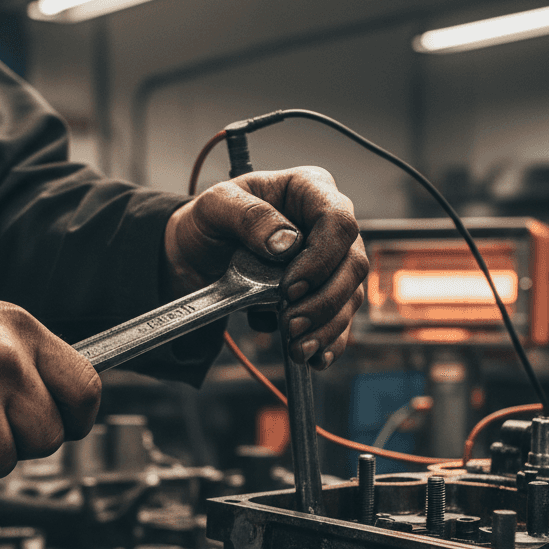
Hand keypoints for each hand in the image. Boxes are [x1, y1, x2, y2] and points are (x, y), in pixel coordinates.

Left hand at [163, 166, 366, 367]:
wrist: (196, 255)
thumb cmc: (209, 222)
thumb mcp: (215, 207)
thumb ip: (248, 217)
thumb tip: (286, 242)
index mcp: (309, 190)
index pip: (338, 222)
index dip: (321, 259)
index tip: (290, 287)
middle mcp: (327, 226)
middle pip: (352, 264)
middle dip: (324, 302)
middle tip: (292, 325)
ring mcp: (330, 261)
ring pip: (350, 296)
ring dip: (326, 328)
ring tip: (297, 349)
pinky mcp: (322, 293)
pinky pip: (339, 319)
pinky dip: (330, 342)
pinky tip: (316, 358)